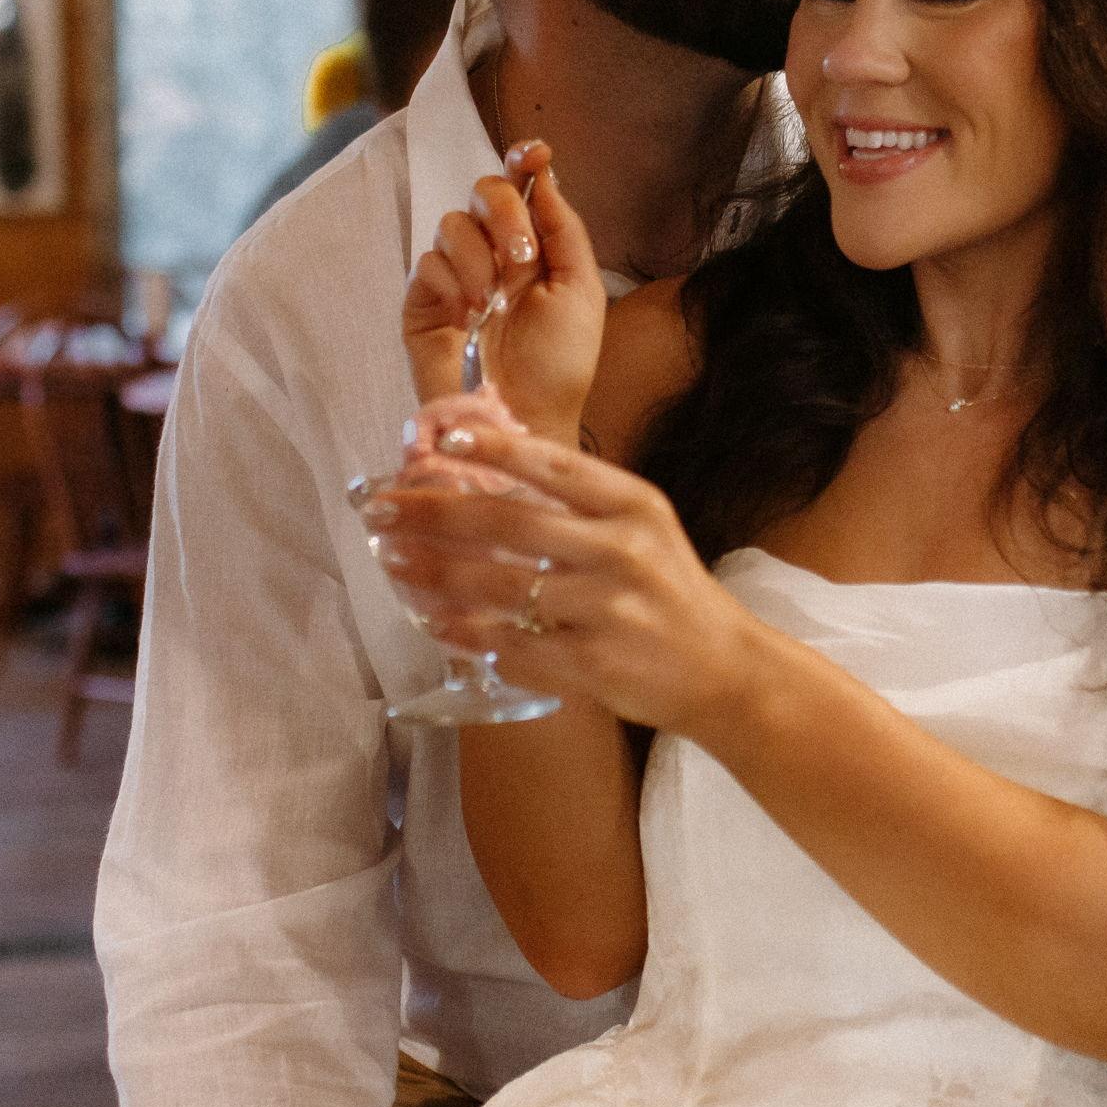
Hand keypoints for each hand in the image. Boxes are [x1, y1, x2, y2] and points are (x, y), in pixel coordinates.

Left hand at [364, 422, 764, 736]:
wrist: (723, 670)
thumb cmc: (668, 590)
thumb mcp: (642, 528)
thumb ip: (578, 503)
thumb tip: (487, 470)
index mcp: (634, 504)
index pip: (554, 465)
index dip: (495, 447)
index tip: (441, 436)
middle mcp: (622, 550)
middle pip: (509, 522)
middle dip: (434, 513)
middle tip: (383, 509)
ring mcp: (607, 609)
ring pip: (500, 587)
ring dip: (436, 574)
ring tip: (395, 562)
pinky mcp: (593, 663)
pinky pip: (513, 645)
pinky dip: (468, 635)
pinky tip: (438, 625)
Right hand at [404, 140, 607, 441]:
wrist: (525, 419)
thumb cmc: (559, 365)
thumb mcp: (580, 290)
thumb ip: (563, 229)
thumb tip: (545, 173)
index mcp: (535, 247)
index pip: (522, 185)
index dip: (523, 159)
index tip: (534, 151)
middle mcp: (493, 253)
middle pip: (483, 189)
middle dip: (505, 212)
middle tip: (522, 255)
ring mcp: (455, 276)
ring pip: (453, 223)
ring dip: (480, 257)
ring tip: (495, 303)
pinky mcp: (423, 302)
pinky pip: (427, 262)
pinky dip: (452, 283)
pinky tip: (468, 315)